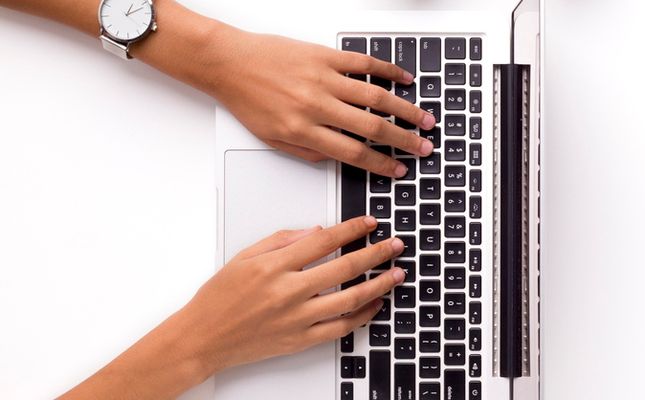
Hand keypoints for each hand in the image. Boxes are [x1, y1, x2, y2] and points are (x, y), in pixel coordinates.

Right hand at [180, 216, 404, 370]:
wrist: (204, 338)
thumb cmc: (220, 298)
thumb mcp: (244, 257)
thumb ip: (281, 240)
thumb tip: (317, 231)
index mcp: (273, 267)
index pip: (324, 241)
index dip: (352, 229)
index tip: (369, 223)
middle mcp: (288, 292)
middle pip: (345, 268)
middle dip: (376, 254)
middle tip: (395, 245)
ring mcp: (297, 318)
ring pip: (350, 299)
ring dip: (379, 285)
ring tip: (397, 274)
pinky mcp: (301, 340)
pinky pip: (341, 328)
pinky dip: (363, 316)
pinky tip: (376, 304)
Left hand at [197, 27, 435, 177]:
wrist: (227, 63)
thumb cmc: (247, 99)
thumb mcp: (272, 139)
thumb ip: (308, 152)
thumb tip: (339, 158)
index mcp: (303, 130)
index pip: (354, 153)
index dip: (382, 164)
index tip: (399, 169)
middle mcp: (317, 105)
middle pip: (373, 127)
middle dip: (404, 140)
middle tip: (423, 147)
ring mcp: (323, 78)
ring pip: (376, 96)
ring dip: (405, 109)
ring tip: (425, 119)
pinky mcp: (324, 56)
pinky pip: (364, 64)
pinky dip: (389, 71)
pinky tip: (405, 79)